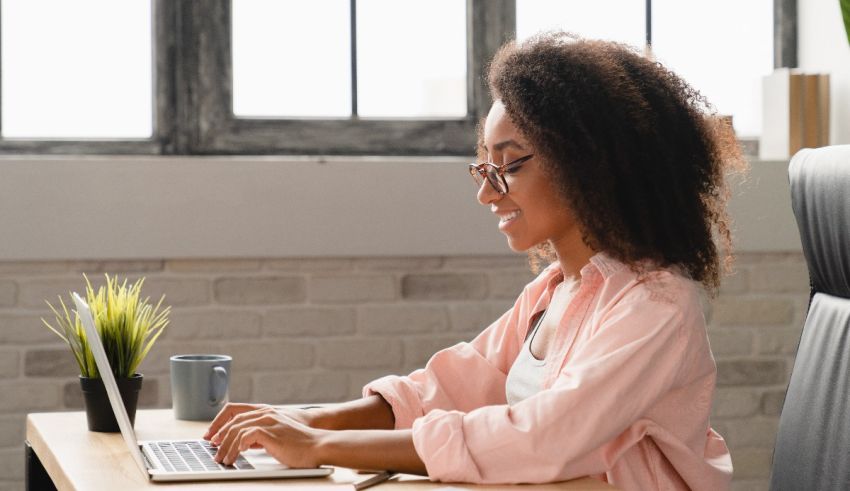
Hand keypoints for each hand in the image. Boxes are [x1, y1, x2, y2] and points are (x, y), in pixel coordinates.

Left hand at [204, 404, 326, 466]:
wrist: (317, 445)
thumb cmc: (299, 444)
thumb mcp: (276, 436)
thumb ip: (260, 435)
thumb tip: (244, 443)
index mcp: (266, 412)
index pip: (234, 410)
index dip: (219, 422)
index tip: (212, 436)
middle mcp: (265, 413)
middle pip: (232, 420)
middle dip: (219, 437)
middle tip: (214, 451)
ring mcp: (268, 421)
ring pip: (236, 429)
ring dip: (226, 446)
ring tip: (224, 459)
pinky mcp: (270, 432)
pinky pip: (246, 436)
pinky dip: (238, 446)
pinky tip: (237, 454)